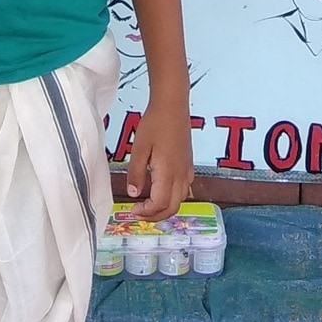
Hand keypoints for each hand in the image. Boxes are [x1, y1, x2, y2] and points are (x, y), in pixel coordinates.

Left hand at [121, 102, 192, 219]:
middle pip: (172, 208)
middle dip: (155, 216)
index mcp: (168, 172)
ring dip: (164, 208)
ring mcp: (188, 171)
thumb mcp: (139, 148)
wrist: (172, 105)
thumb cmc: (155, 123)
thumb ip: (135, 173)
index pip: (160, 204)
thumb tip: (133, 193)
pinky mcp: (189, 166)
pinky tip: (160, 191)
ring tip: (147, 205)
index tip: (132, 209)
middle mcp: (182, 175)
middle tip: (139, 213)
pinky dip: (172, 198)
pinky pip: (184, 190)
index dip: (146, 212)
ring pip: (180, 201)